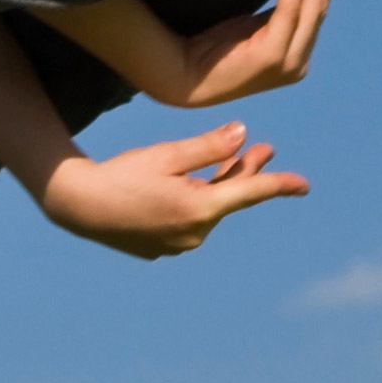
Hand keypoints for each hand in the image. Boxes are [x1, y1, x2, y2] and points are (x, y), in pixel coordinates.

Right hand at [36, 121, 308, 258]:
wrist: (77, 207)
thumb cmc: (122, 174)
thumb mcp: (167, 155)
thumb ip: (208, 146)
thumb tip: (243, 134)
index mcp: (201, 209)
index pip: (251, 192)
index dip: (279, 184)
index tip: (304, 185)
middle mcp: (195, 233)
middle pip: (229, 198)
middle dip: (245, 172)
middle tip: (264, 148)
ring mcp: (178, 245)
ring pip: (207, 209)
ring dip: (216, 185)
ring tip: (226, 162)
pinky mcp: (162, 248)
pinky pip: (186, 221)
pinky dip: (192, 201)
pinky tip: (186, 185)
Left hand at [147, 0, 346, 109]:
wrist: (182, 74)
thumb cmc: (212, 47)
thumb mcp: (256, 21)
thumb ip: (283, 4)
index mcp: (295, 54)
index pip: (318, 11)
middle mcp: (297, 63)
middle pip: (318, 8)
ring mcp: (287, 63)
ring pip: (310, 10)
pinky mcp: (271, 58)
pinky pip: (288, 13)